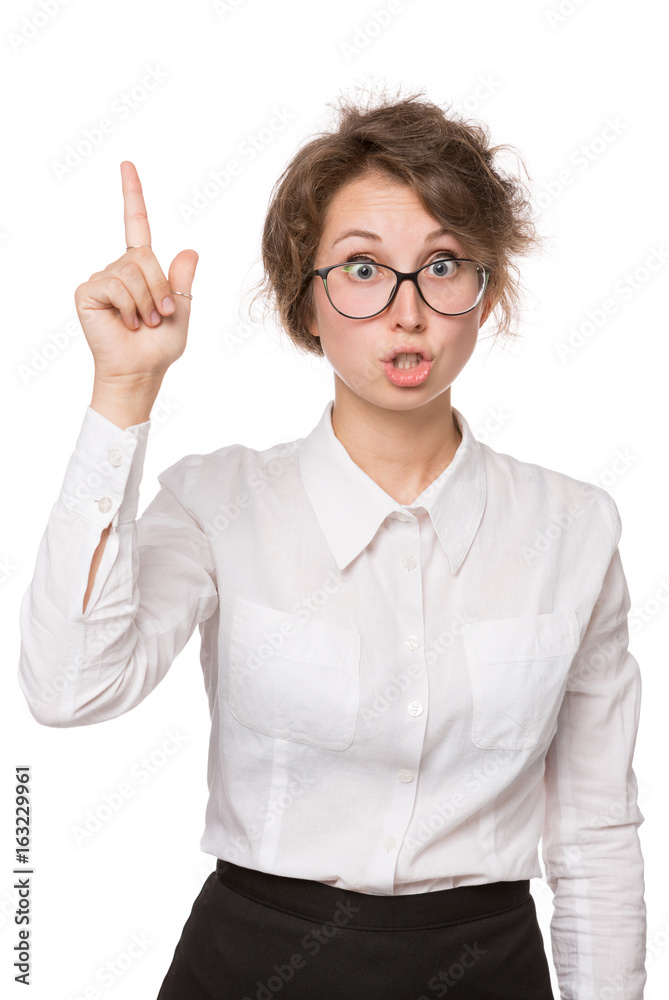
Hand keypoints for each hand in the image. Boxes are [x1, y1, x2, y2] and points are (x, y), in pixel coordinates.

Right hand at [74, 161, 197, 384]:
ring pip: (132, 271)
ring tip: (144, 322)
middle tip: (161, 315)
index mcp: (141, 269)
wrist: (140, 371)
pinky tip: (127, 322)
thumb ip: (183, 281)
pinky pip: (116, 285)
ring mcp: (101, 279)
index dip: (132, 195)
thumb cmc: (158, 346)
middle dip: (160, 287)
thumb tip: (190, 249)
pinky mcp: (87, 291)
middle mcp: (118, 269)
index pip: (136, 225)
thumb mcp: (182, 311)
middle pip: (145, 257)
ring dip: (147, 300)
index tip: (127, 165)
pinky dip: (130, 306)